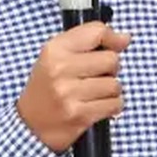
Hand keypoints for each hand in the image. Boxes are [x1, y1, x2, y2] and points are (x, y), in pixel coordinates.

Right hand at [17, 22, 130, 152]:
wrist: (30, 124)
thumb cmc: (48, 86)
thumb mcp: (57, 56)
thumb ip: (89, 41)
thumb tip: (125, 38)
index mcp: (55, 50)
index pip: (96, 32)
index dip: (113, 38)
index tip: (116, 45)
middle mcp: (60, 69)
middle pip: (111, 60)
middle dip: (111, 69)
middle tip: (97, 76)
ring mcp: (69, 93)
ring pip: (115, 85)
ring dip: (111, 91)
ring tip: (95, 94)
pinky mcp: (79, 115)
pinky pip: (114, 105)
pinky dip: (112, 106)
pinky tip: (97, 106)